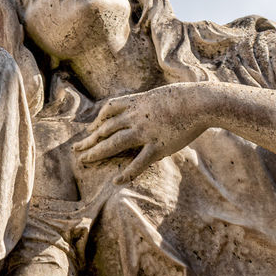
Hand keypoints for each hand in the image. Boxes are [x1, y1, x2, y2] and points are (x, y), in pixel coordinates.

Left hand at [72, 83, 210, 183]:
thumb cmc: (185, 97)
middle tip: (76, 149)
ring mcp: (144, 132)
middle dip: (89, 140)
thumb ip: (149, 104)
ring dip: (96, 152)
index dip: (97, 121)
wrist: (200, 102)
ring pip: (113, 143)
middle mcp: (135, 117)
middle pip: (105, 129)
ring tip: (84, 161)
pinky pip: (138, 163)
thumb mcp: (160, 95)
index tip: (89, 129)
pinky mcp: (157, 146)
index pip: (108, 110)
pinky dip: (126, 173)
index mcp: (136, 103)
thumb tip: (145, 108)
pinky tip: (116, 180)